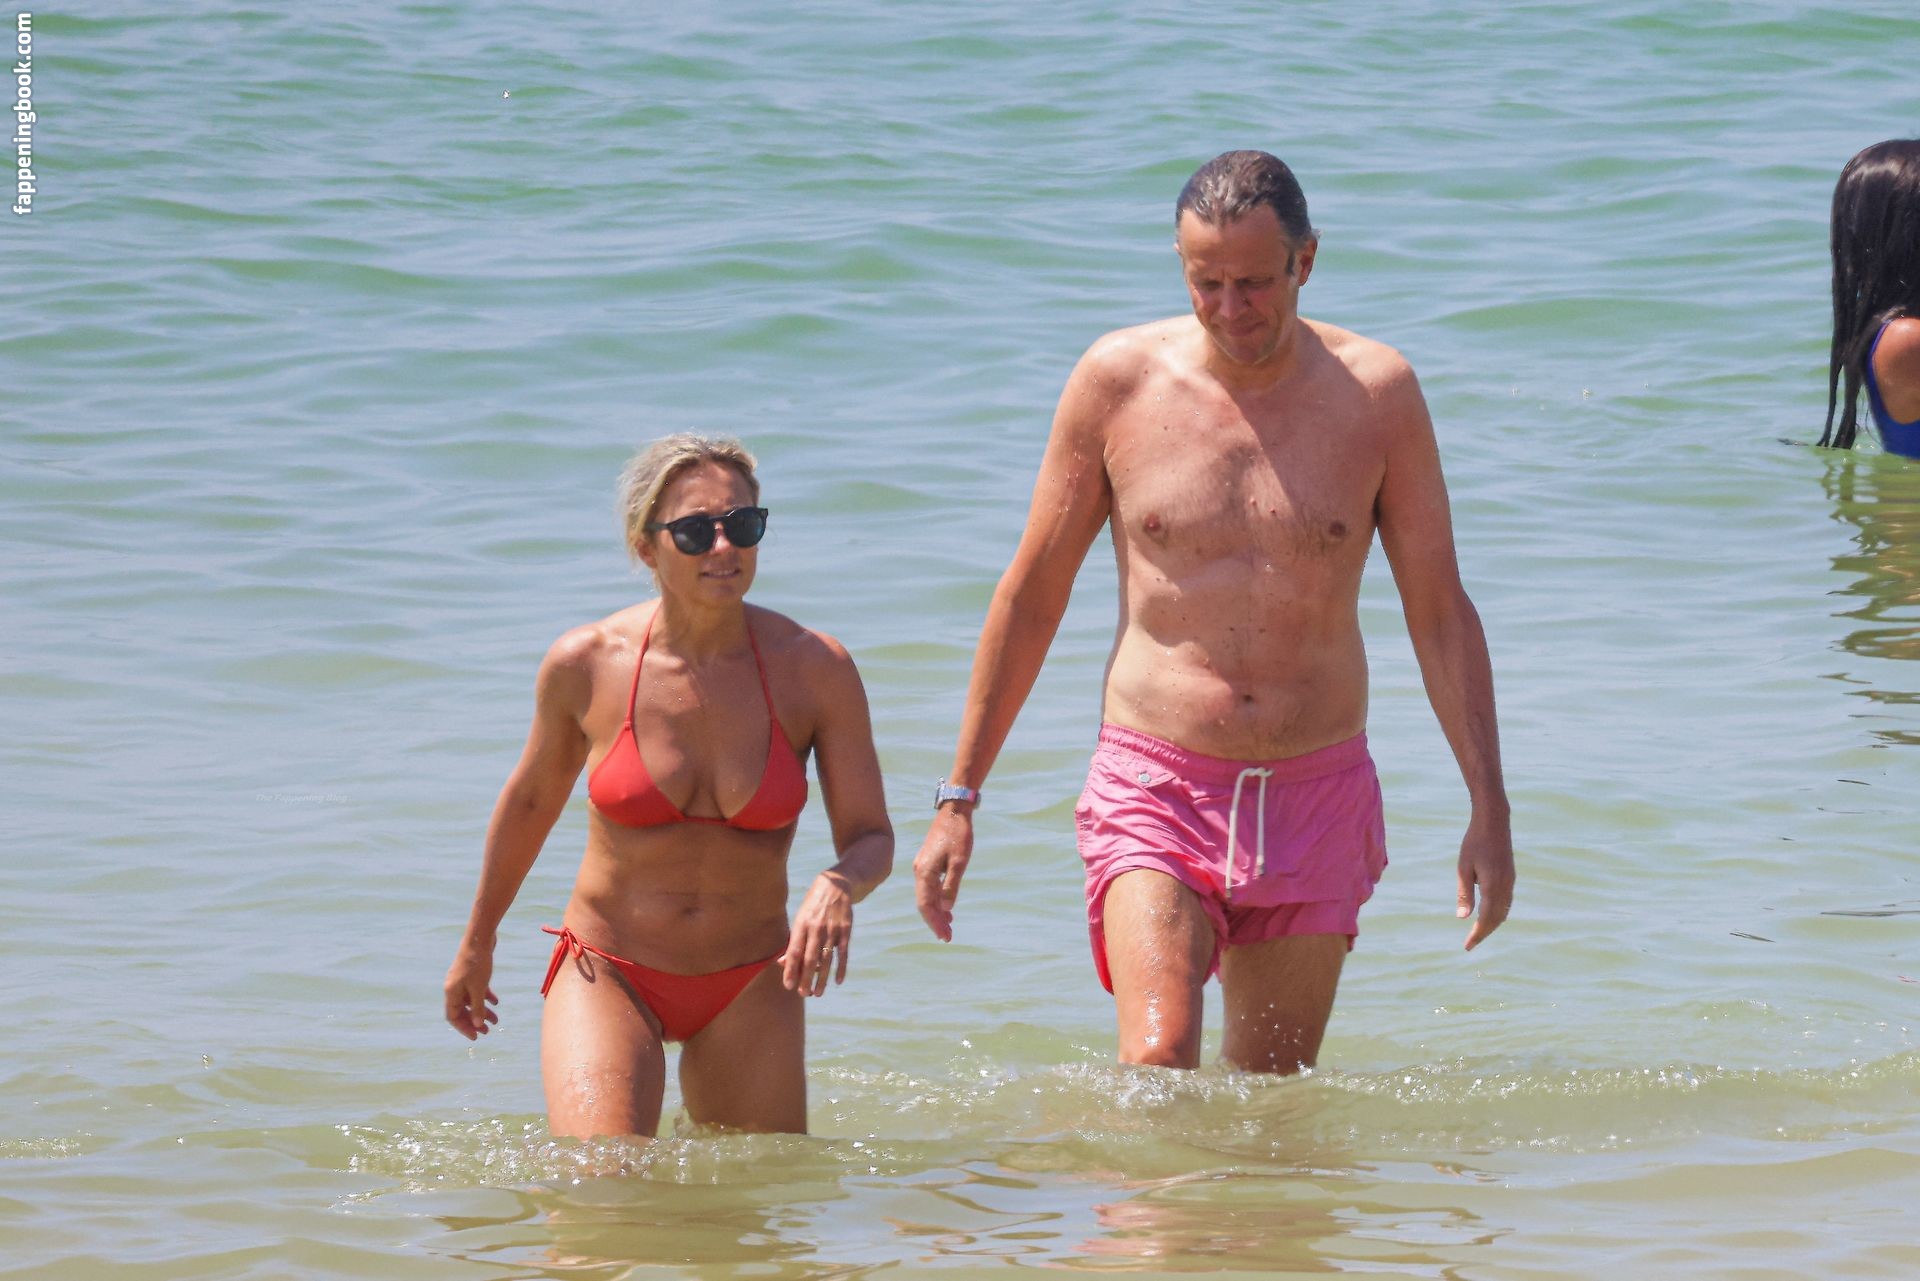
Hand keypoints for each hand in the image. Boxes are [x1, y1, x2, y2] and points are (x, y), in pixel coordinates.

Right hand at [443, 940, 499, 1039]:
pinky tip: (496, 1002)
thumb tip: (477, 1025)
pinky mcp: (472, 973)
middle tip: (487, 1032)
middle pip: (463, 1010)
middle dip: (474, 1022)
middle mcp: (454, 987)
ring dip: (483, 1011)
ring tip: (496, 1020)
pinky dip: (486, 997)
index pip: (453, 1017)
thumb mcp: (478, 989)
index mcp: (451, 992)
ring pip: (472, 1001)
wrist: (480, 938)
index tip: (475, 1037)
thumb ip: (478, 1008)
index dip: (463, 1028)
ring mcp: (463, 980)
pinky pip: (477, 990)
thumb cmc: (477, 964)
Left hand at [782, 872, 853, 996]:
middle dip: (806, 978)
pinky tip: (838, 981)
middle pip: (810, 958)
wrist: (836, 884)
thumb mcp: (799, 919)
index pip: (795, 951)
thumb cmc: (812, 906)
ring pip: (826, 959)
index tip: (788, 985)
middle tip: (803, 994)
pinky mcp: (846, 929)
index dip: (791, 969)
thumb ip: (793, 941)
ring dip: (822, 978)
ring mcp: (832, 929)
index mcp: (801, 924)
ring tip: (817, 993)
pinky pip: (843, 953)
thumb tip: (782, 963)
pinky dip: (841, 968)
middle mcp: (816, 927)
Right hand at [913, 806, 973, 940]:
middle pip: (924, 903)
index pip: (925, 904)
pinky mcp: (928, 862)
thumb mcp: (959, 861)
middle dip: (935, 921)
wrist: (954, 811)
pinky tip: (947, 909)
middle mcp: (919, 870)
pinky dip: (937, 900)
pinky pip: (929, 887)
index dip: (934, 922)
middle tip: (948, 937)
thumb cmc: (958, 834)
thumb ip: (951, 885)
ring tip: (948, 927)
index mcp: (924, 871)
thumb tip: (946, 908)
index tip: (945, 936)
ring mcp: (922, 866)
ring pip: (927, 896)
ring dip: (937, 912)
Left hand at [1456, 811, 1514, 950]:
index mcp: (1493, 886)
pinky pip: (1507, 901)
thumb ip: (1464, 893)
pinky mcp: (1511, 876)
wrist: (1494, 822)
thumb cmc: (1474, 843)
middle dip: (1484, 933)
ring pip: (1504, 911)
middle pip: (1497, 919)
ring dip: (1492, 924)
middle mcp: (1506, 886)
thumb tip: (1463, 918)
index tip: (1468, 946)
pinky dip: (1498, 913)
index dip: (1477, 934)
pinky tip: (1490, 915)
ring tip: (1479, 933)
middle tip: (1470, 944)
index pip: (1486, 918)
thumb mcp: (1464, 868)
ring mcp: (1510, 881)